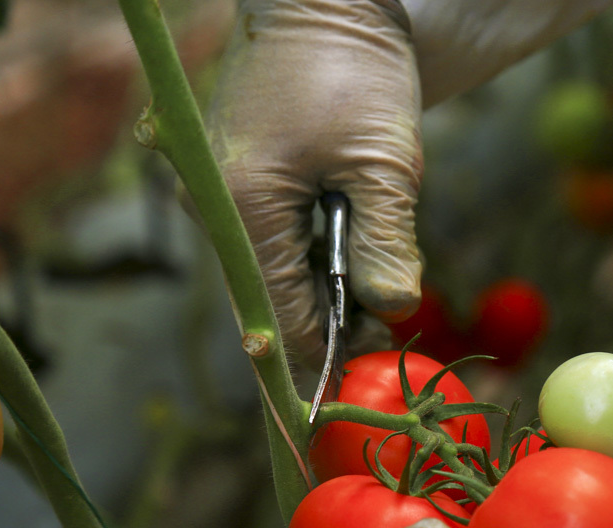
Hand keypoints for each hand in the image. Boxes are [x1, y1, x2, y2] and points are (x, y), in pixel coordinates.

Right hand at [205, 0, 612, 364]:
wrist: (329, 0)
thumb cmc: (355, 70)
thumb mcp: (383, 163)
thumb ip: (386, 244)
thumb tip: (394, 312)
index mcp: (242, 208)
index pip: (279, 316)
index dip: (318, 364)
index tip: (350, 402)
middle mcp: (219, 207)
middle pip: (275, 300)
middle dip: (331, 328)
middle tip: (385, 347)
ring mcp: (228, 192)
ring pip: (280, 272)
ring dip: (329, 292)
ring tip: (380, 299)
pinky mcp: (248, 180)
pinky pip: (282, 241)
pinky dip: (320, 258)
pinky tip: (356, 258)